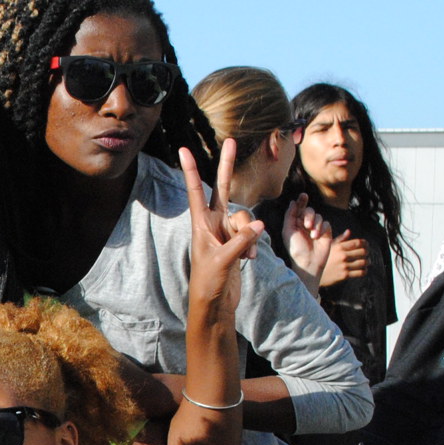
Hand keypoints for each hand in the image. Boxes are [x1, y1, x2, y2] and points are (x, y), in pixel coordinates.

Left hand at [179, 143, 263, 321]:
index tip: (183, 150)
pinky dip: (254, 246)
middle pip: (224, 188)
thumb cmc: (209, 283)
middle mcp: (213, 223)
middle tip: (230, 141)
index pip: (196, 191)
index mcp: (201, 224)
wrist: (215, 303)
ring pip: (247, 218)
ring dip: (250, 236)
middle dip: (227, 166)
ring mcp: (227, 231)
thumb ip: (241, 241)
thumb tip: (259, 225)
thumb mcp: (222, 262)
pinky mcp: (239, 241)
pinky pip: (254, 234)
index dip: (191, 171)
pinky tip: (249, 261)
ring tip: (244, 257)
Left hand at [280, 194, 333, 293]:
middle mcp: (305, 224)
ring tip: (312, 235)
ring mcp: (316, 228)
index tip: (303, 195)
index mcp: (295, 223)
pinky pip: (326, 223)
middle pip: (310, 210)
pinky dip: (322, 228)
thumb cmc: (296, 249)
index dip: (301, 201)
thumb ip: (290, 216)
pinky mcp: (326, 232)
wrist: (308, 262)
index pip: (298, 208)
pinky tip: (317, 237)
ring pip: (319, 216)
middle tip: (307, 225)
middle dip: (309, 215)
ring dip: (316, 224)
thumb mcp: (288, 231)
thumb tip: (293, 202)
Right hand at [321, 230, 368, 286]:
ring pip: (363, 262)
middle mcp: (342, 255)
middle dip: (367, 252)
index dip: (365, 243)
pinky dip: (364, 271)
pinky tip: (362, 270)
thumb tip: (348, 231)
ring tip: (366, 262)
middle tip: (367, 254)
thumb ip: (340, 239)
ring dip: (367, 262)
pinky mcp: (344, 275)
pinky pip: (361, 272)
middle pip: (363, 252)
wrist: (314, 273)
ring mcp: (343, 266)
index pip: (358, 243)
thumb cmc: (322, 258)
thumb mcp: (328, 247)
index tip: (366, 245)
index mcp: (339, 247)